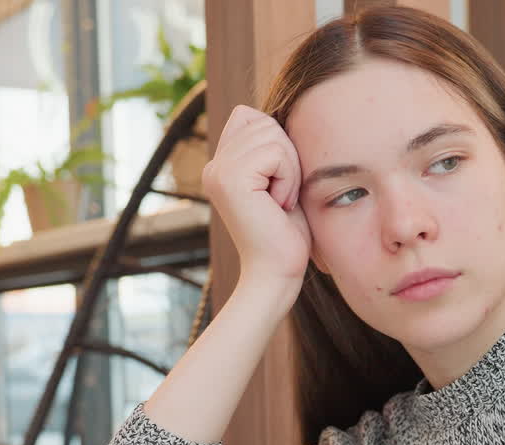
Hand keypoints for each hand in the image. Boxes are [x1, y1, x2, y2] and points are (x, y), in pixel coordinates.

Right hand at [202, 105, 312, 286]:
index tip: (278, 183)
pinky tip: (279, 205)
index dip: (277, 142)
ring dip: (290, 170)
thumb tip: (285, 111)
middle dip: (288, 157)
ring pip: (273, 135)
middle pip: (264, 122)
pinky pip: (277, 153)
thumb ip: (273, 150)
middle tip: (282, 196)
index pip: (249, 116)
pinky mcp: (231, 179)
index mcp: (221, 165)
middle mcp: (214, 166)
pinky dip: (289, 179)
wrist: (276, 273)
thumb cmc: (287, 234)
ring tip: (280, 201)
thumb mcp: (281, 181)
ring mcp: (218, 171)